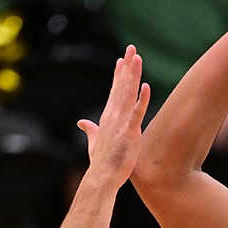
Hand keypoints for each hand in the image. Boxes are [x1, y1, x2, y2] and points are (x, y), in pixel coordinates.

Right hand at [78, 46, 151, 185]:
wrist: (102, 178)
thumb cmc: (100, 163)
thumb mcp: (94, 142)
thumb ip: (90, 130)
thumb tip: (81, 122)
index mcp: (108, 117)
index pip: (114, 91)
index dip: (118, 74)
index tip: (122, 60)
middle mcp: (113, 116)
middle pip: (121, 86)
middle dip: (126, 66)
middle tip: (132, 48)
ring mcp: (121, 123)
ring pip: (128, 93)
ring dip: (133, 75)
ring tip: (137, 58)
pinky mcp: (130, 132)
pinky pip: (137, 113)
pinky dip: (141, 100)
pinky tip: (146, 86)